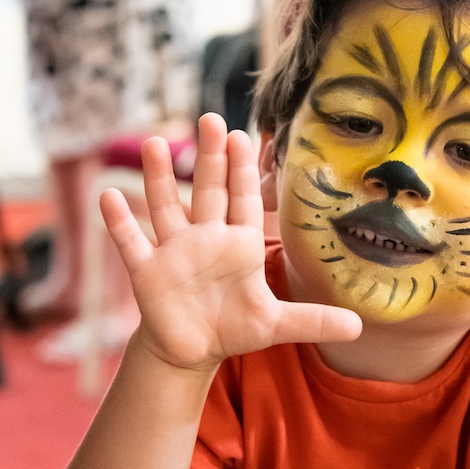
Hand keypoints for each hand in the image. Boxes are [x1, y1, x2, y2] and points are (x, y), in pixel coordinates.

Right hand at [101, 113, 361, 370]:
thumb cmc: (234, 327)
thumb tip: (360, 327)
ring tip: (155, 142)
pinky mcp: (147, 272)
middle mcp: (205, 238)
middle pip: (207, 191)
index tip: (243, 135)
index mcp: (238, 244)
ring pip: (167, 207)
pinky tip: (109, 195)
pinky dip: (120, 222)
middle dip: (208, 157)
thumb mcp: (276, 324)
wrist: (191, 350)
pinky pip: (131, 242)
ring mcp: (174, 251)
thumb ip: (313, 320)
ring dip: (159, 178)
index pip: (243, 199)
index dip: (243, 170)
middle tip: (210, 118)